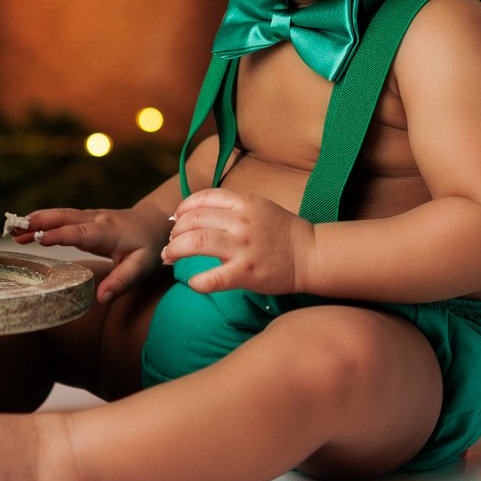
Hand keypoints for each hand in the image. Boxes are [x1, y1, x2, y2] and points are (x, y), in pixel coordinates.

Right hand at [10, 205, 169, 304]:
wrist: (155, 222)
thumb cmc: (149, 247)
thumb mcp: (141, 267)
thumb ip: (121, 282)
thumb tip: (100, 299)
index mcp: (109, 232)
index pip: (82, 233)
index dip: (62, 235)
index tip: (41, 239)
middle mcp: (97, 220)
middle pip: (66, 218)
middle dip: (40, 222)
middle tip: (16, 229)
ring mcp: (90, 216)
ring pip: (60, 215)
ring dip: (37, 220)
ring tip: (12, 229)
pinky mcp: (84, 219)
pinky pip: (62, 218)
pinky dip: (42, 221)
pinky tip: (25, 228)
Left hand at [160, 189, 315, 295]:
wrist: (310, 254)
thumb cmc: (281, 232)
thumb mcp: (257, 207)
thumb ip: (229, 209)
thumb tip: (191, 214)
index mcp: (244, 203)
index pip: (202, 198)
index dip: (183, 208)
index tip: (177, 220)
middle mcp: (242, 222)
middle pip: (194, 219)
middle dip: (175, 231)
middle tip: (170, 243)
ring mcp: (243, 247)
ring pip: (196, 242)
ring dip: (175, 250)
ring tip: (170, 257)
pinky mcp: (246, 273)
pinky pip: (213, 278)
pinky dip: (197, 281)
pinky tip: (193, 282)